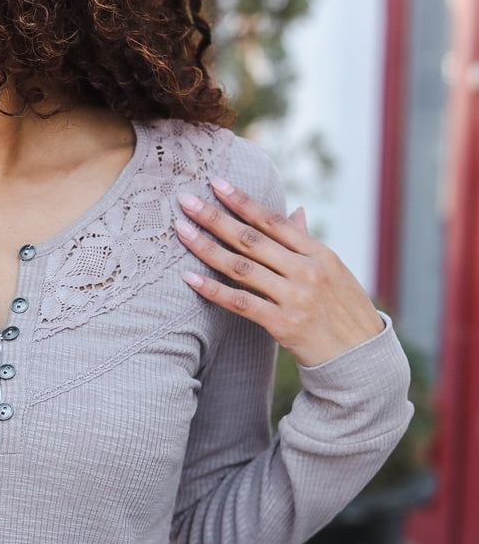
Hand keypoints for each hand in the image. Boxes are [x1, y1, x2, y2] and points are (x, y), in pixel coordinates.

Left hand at [175, 177, 384, 366]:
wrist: (362, 359)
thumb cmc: (345, 313)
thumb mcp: (334, 272)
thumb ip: (308, 243)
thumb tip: (298, 211)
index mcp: (319, 253)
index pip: (274, 220)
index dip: (243, 201)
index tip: (216, 183)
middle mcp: (308, 270)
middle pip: (252, 238)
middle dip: (216, 217)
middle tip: (186, 200)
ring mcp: (296, 297)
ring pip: (242, 266)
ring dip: (207, 247)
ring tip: (181, 231)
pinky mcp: (285, 324)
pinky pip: (241, 303)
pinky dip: (213, 290)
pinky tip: (189, 278)